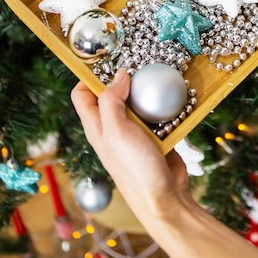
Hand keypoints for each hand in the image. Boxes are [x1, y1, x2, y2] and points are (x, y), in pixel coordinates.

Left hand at [71, 69, 190, 227]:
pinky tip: (175, 93)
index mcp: (97, 126)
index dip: (89, 75)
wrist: (165, 198)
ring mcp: (135, 131)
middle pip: (112, 93)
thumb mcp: (116, 132)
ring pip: (137, 101)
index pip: (82, 94)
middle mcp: (113, 127)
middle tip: (138, 61)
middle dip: (124, 77)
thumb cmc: (135, 169)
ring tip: (158, 70)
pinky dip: (165, 103)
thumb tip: (119, 74)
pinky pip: (158, 112)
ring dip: (147, 89)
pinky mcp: (156, 135)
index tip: (106, 59)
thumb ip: (111, 101)